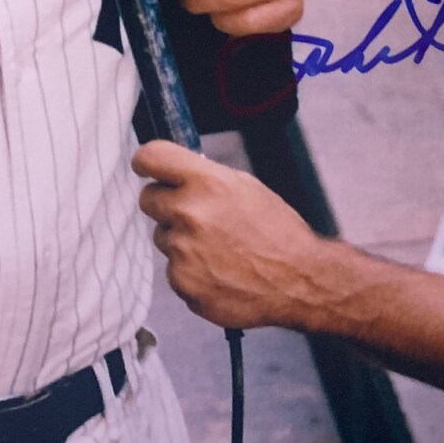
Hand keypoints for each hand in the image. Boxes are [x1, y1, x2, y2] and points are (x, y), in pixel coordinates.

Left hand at [133, 140, 324, 329]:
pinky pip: (174, 270)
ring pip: (162, 238)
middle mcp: (189, 214)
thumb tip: (176, 175)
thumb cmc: (277, 231)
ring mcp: (183, 253)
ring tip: (218, 248)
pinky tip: (219, 271)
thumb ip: (206, 177)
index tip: (145, 167)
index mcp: (206, 183)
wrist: (298, 280)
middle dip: (166, 203)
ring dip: (181, 241)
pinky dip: (191, 271)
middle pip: (148, 199)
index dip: (146, 162)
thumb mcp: (246, 187)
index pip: (151, 158)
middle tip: (193, 214)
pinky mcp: (182, 284)